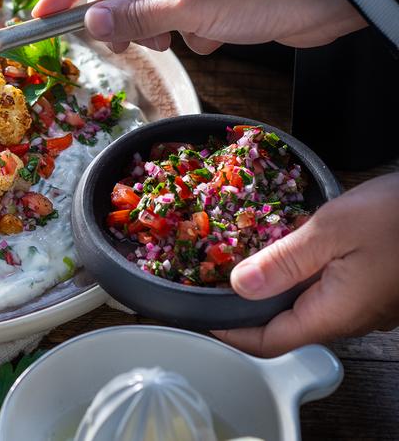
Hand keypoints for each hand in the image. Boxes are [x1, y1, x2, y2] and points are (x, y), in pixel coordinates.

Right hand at [32, 0, 366, 53]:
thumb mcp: (189, 6)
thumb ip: (134, 16)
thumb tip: (89, 24)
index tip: (45, 15)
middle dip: (115, 16)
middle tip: (113, 44)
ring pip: (145, 5)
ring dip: (151, 29)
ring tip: (171, 40)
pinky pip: (173, 19)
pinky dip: (183, 35)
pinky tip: (208, 38)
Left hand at [212, 173, 398, 356]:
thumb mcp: (332, 229)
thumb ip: (283, 260)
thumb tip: (237, 286)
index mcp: (334, 314)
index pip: (269, 342)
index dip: (230, 333)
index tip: (200, 315)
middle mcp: (348, 319)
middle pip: (284, 328)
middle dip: (246, 310)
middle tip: (210, 284)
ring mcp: (364, 307)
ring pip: (304, 309)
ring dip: (271, 291)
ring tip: (237, 264)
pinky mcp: (372, 290)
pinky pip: (324, 292)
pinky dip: (296, 278)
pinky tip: (282, 253)